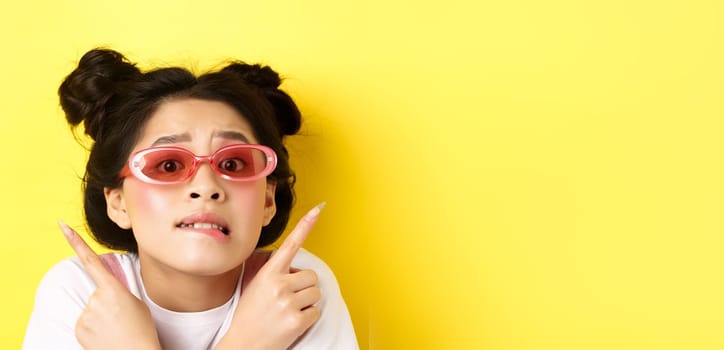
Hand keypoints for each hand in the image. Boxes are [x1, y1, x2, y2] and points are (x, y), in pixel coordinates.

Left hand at [59, 221, 160, 349]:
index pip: (91, 260)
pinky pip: (85, 321)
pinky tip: (105, 335)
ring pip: (91, 308)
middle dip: (107, 303)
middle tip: (122, 318)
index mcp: (113, 289)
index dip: (76, 242)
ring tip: (116, 328)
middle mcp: (96, 299)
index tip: (64, 226)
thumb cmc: (141, 330)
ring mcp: (86, 314)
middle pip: (97, 293)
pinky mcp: (79, 328)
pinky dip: (94, 328)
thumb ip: (118, 291)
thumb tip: (103, 292)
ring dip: (101, 317)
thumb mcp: (136, 303)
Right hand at [216, 203, 324, 349]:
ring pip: (316, 293)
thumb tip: (295, 268)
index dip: (305, 226)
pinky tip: (291, 323)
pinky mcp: (297, 321)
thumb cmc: (249, 316)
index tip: (318, 208)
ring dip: (307, 302)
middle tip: (287, 299)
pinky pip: (316, 312)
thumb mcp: (255, 287)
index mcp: (267, 274)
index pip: (290, 244)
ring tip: (288, 311)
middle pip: (312, 275)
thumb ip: (274, 274)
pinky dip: (308, 319)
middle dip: (305, 287)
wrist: (242, 346)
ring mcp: (288, 303)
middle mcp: (278, 285)